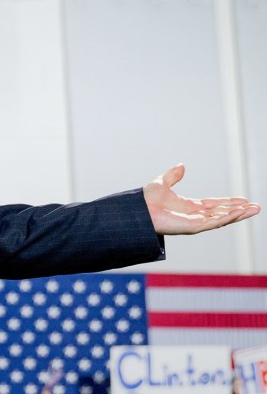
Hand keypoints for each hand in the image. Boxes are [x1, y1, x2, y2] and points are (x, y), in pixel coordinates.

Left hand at [143, 164, 259, 234]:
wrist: (138, 209)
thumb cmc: (146, 200)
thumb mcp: (162, 182)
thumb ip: (173, 175)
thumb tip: (181, 165)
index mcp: (189, 206)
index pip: (214, 205)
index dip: (229, 202)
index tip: (243, 200)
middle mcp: (194, 216)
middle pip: (222, 213)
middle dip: (239, 210)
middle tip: (256, 207)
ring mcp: (194, 223)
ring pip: (222, 219)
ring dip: (238, 215)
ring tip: (254, 210)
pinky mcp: (192, 227)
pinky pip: (213, 223)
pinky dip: (227, 218)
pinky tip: (238, 213)